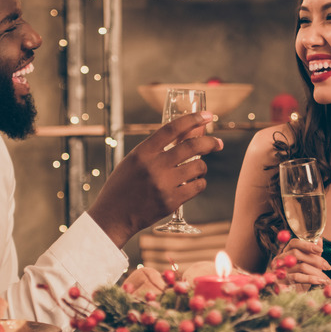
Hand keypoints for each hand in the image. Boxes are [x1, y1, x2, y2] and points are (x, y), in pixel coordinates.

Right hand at [88, 111, 222, 246]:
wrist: (113, 216)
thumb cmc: (123, 186)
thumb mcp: (133, 161)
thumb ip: (154, 149)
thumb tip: (182, 135)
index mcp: (143, 152)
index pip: (172, 128)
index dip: (193, 119)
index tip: (208, 115)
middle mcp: (154, 166)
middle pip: (192, 146)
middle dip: (210, 142)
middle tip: (218, 143)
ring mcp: (164, 184)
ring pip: (198, 167)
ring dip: (202, 167)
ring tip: (198, 169)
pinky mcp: (171, 202)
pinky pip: (197, 187)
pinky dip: (200, 183)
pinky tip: (195, 183)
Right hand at [271, 237, 330, 286]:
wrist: (291, 297)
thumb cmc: (299, 279)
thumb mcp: (308, 265)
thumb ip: (313, 253)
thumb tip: (320, 240)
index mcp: (286, 253)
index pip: (294, 243)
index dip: (307, 244)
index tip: (320, 250)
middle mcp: (280, 260)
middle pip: (296, 253)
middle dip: (315, 260)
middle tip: (328, 267)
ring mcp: (279, 271)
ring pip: (300, 266)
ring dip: (317, 272)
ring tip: (326, 279)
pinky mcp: (282, 282)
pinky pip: (297, 277)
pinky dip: (311, 279)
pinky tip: (320, 282)